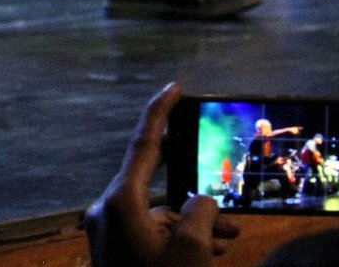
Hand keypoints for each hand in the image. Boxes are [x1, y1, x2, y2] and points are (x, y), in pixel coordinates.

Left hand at [85, 83, 239, 266]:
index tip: (175, 87)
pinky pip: (152, 230)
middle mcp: (109, 211)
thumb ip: (201, 212)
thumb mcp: (192, 249)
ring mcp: (110, 231)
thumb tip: (200, 203)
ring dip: (193, 220)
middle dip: (192, 183)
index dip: (160, 111)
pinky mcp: (116, 249)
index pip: (144, 145)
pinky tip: (212, 247)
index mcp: (121, 202)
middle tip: (209, 159)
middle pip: (156, 181)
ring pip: (159, 211)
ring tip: (229, 233)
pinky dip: (178, 234)